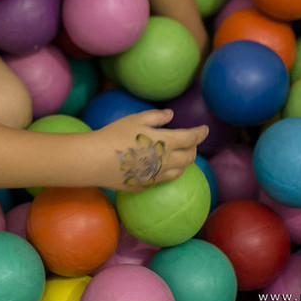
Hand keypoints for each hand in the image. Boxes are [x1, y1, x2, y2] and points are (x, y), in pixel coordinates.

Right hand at [94, 109, 208, 191]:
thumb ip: (156, 117)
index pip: (191, 138)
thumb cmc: (114, 135)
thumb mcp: (135, 120)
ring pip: (180, 171)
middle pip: (189, 157)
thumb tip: (171, 115)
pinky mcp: (146, 185)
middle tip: (190, 141)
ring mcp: (157, 176)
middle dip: (193, 148)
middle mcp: (166, 161)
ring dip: (183, 162)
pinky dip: (168, 171)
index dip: (200, 133)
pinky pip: (164, 179)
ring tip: (178, 155)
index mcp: (166, 142)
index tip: (205, 129)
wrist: (96, 160)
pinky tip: (160, 166)